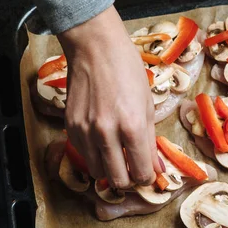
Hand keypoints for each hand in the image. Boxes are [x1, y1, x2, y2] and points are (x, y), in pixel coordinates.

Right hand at [58, 6, 162, 188]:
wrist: (95, 47)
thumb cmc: (128, 71)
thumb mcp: (148, 106)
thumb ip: (150, 142)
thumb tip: (156, 168)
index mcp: (132, 127)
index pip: (141, 172)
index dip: (147, 178)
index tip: (148, 175)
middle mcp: (106, 133)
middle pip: (118, 180)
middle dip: (129, 179)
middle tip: (134, 170)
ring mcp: (85, 131)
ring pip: (98, 172)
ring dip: (110, 170)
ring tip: (118, 157)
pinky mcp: (70, 127)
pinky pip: (83, 156)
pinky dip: (94, 156)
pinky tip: (103, 143)